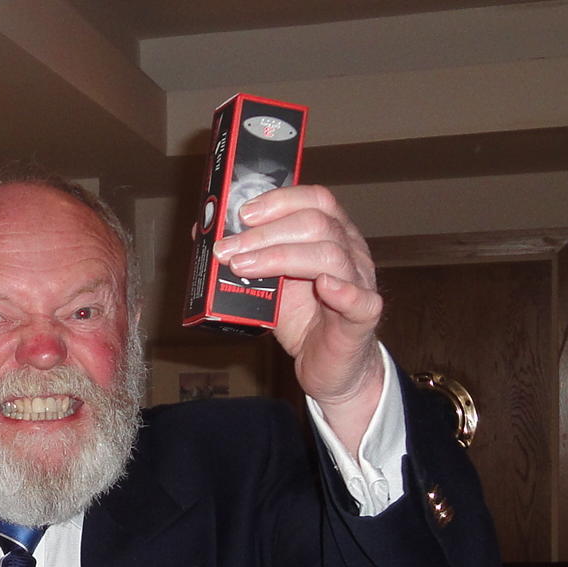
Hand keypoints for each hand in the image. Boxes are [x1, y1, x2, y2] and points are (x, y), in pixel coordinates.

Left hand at [214, 184, 385, 447]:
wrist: (328, 365)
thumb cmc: (304, 319)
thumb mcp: (271, 284)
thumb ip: (249, 260)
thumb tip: (205, 237)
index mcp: (332, 235)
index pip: (315, 200)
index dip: (279, 201)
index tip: (242, 214)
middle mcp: (351, 252)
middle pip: (316, 224)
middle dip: (264, 234)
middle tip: (226, 249)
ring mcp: (360, 283)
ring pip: (330, 256)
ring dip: (280, 257)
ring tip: (241, 267)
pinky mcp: (362, 320)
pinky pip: (362, 301)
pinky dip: (343, 291)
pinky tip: (323, 286)